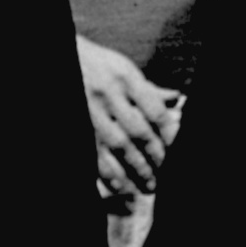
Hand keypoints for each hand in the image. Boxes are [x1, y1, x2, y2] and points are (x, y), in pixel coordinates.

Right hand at [77, 34, 181, 197]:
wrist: (68, 60)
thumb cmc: (100, 66)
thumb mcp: (125, 69)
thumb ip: (149, 89)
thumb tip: (176, 98)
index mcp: (126, 77)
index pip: (154, 110)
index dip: (170, 134)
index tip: (177, 149)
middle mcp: (109, 94)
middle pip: (138, 131)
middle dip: (155, 155)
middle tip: (165, 170)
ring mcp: (92, 111)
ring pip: (118, 146)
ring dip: (137, 169)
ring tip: (149, 184)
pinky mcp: (81, 126)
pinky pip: (96, 155)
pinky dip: (111, 175)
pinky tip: (123, 186)